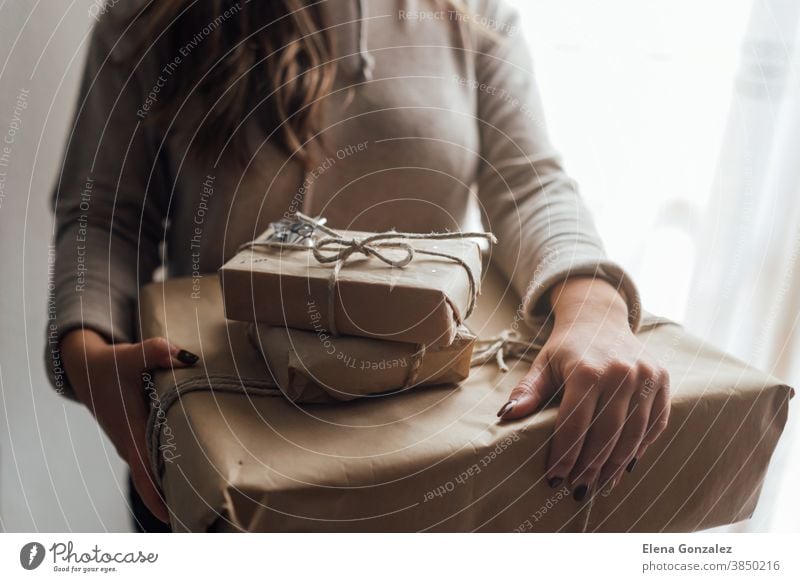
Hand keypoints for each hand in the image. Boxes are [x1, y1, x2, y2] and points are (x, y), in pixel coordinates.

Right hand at [61, 329, 198, 522]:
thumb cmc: (107, 366)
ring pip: (155, 471)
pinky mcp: (137, 434)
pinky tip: (194, 466)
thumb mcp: (129, 356)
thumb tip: (185, 355)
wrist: (84, 367)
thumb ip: (155, 353)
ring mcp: (134, 441)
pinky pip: (155, 458)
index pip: (146, 478)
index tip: (178, 519)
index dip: (161, 500)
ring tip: (206, 496)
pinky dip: (171, 466)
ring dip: (174, 484)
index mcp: (131, 434)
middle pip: (155, 482)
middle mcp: (132, 444)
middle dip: (176, 500)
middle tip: (206, 512)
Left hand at [497, 277, 669, 499]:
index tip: (554, 478)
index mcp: (587, 370)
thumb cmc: (567, 347)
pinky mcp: (662, 379)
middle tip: (577, 489)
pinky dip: (641, 447)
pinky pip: (655, 423)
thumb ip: (527, 391)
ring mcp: (645, 376)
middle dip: (589, 467)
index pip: (575, 425)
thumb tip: (505, 416)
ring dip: (615, 465)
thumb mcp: (543, 364)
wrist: (600, 316)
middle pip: (605, 434)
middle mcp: (620, 372)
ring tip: (599, 484)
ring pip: (633, 434)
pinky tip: (624, 465)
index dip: (564, 455)